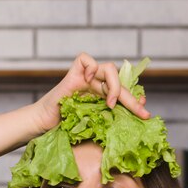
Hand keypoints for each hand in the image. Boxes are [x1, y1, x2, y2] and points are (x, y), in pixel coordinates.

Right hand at [32, 53, 149, 133]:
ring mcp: (84, 77)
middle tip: (141, 112)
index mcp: (100, 96)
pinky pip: (86, 60)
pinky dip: (90, 67)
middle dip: (132, 99)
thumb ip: (106, 121)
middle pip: (120, 83)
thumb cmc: (62, 127)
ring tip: (110, 103)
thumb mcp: (90, 126)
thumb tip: (127, 126)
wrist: (43, 124)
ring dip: (114, 86)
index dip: (134, 101)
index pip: (123, 93)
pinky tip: (88, 80)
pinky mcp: (73, 73)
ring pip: (109, 69)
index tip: (144, 114)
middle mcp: (95, 84)